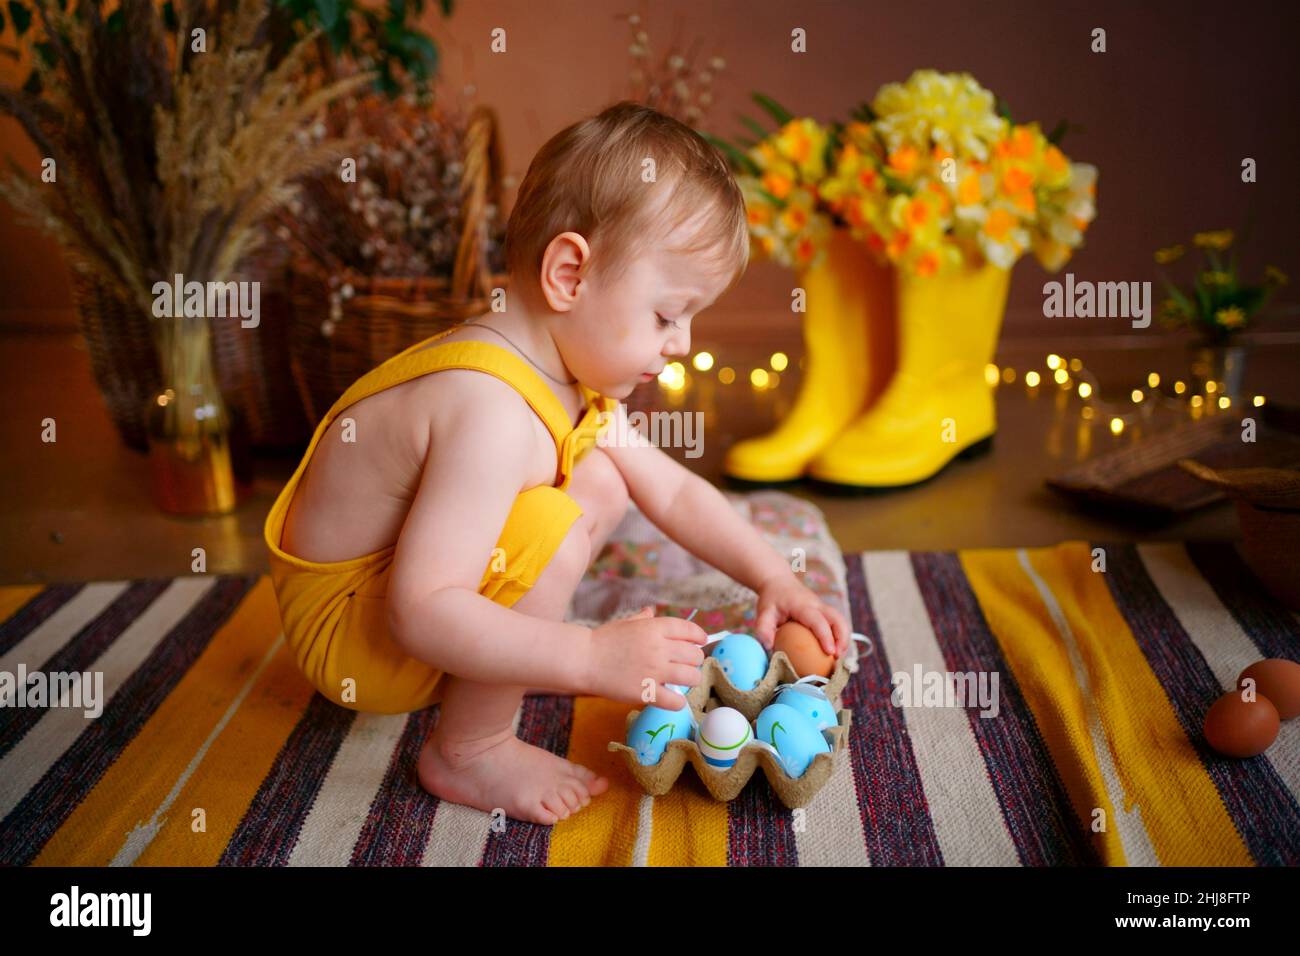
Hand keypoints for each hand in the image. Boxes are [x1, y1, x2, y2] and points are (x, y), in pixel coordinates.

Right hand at [583, 606, 707, 710]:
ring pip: (691, 677)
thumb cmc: (603, 640)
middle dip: (694, 660)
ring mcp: (654, 671)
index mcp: (655, 628)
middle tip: (686, 664)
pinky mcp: (646, 693)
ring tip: (683, 681)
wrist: (583, 659)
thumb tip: (651, 611)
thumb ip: (643, 618)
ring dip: (690, 680)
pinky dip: (678, 703)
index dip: (699, 637)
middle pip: (694, 655)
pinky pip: (675, 702)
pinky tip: (673, 700)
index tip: (700, 642)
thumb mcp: (625, 623)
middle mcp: (659, 648)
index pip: (689, 631)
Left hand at [753, 572, 850, 657]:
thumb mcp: (763, 612)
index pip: (818, 620)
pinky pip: (837, 623)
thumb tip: (768, 648)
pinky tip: (834, 652)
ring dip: (844, 639)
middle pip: (838, 619)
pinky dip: (840, 637)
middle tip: (837, 657)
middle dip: (842, 638)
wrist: (779, 582)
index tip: (830, 652)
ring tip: (838, 657)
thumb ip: (763, 629)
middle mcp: (817, 605)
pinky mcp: (825, 612)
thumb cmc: (771, 598)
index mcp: (802, 605)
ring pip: (841, 621)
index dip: (826, 636)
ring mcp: (823, 607)